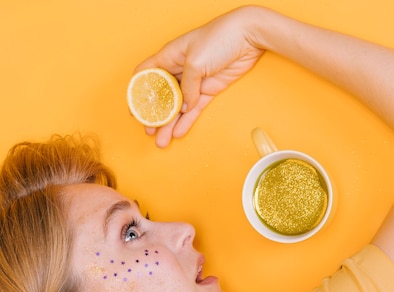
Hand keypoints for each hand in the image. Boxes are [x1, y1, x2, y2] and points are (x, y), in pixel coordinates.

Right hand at [134, 7, 264, 147]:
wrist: (248, 37)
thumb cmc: (219, 38)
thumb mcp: (196, 61)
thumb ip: (188, 86)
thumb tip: (185, 106)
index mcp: (169, 56)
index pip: (146, 74)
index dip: (137, 91)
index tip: (135, 110)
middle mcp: (179, 69)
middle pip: (161, 96)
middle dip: (155, 115)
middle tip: (149, 131)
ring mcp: (195, 81)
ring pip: (178, 106)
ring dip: (170, 123)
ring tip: (162, 140)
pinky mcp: (210, 89)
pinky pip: (195, 108)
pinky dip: (187, 121)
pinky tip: (179, 132)